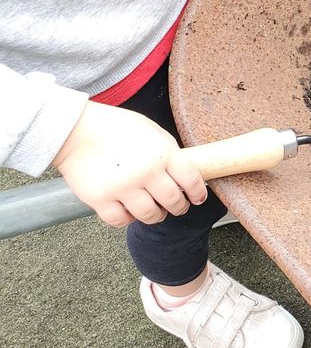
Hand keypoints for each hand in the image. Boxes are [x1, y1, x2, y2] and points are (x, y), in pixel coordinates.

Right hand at [52, 103, 206, 227]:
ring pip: (150, 215)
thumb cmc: (115, 127)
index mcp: (162, 152)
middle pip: (173, 201)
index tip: (198, 199)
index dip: (198, 193)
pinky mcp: (100, 199)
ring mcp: (123, 187)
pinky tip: (128, 211)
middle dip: (179, 207)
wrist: (75, 130)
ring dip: (156, 216)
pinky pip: (121, 220)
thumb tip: (185, 171)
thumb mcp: (151, 130)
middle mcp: (146, 171)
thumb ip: (168, 151)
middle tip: (178, 206)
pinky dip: (127, 219)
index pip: (191, 180)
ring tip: (155, 211)